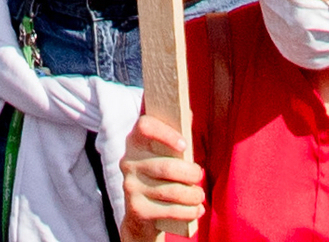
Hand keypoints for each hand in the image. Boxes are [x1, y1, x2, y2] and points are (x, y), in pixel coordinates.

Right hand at [121, 113, 208, 241]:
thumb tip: (188, 113)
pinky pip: (169, 210)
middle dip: (190, 173)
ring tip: (200, 195)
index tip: (185, 145)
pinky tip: (197, 210)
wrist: (140, 216)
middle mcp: (128, 162)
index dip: (166, 133)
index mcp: (135, 141)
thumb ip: (176, 134)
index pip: (145, 126)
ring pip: (170, 191)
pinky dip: (188, 211)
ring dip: (193, 195)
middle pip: (166, 166)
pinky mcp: (137, 209)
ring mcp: (130, 186)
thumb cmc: (160, 176)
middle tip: (200, 176)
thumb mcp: (165, 153)